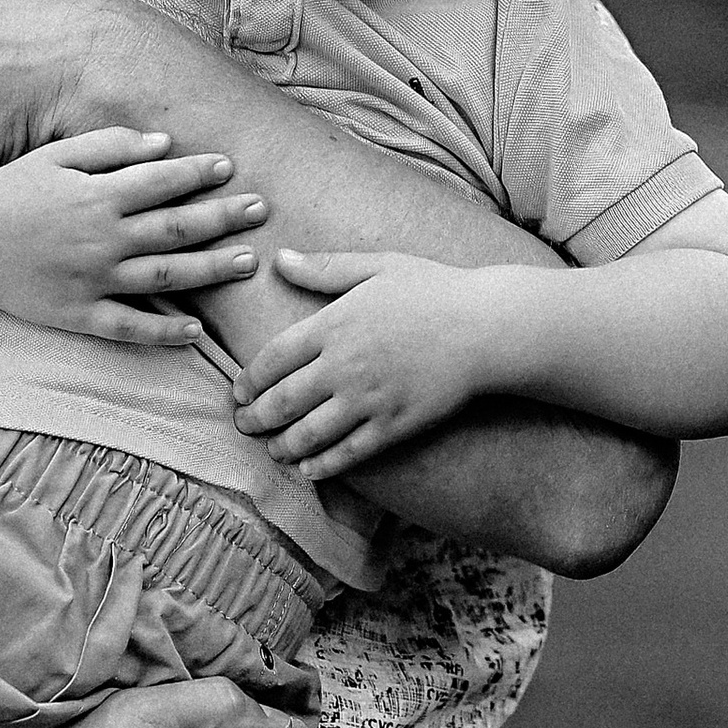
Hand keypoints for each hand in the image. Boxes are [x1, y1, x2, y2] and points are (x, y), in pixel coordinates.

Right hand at [0, 130, 265, 347]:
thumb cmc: (11, 191)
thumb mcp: (55, 155)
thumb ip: (109, 146)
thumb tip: (163, 143)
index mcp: (97, 195)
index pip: (162, 181)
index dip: (199, 174)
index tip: (231, 168)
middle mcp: (102, 239)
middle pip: (176, 228)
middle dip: (224, 217)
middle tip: (261, 209)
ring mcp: (93, 280)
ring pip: (165, 277)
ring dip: (210, 270)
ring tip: (247, 262)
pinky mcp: (79, 315)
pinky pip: (128, 328)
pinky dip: (163, 333)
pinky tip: (196, 332)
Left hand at [232, 249, 508, 479]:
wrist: (488, 328)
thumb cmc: (434, 290)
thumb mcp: (377, 266)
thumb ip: (325, 268)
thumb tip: (279, 258)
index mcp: (334, 324)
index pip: (272, 359)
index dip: (249, 381)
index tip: (239, 392)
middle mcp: (344, 366)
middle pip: (282, 401)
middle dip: (255, 419)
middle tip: (244, 426)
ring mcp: (369, 400)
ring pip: (308, 434)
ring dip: (282, 447)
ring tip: (273, 450)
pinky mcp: (394, 425)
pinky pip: (348, 454)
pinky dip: (322, 466)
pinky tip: (308, 469)